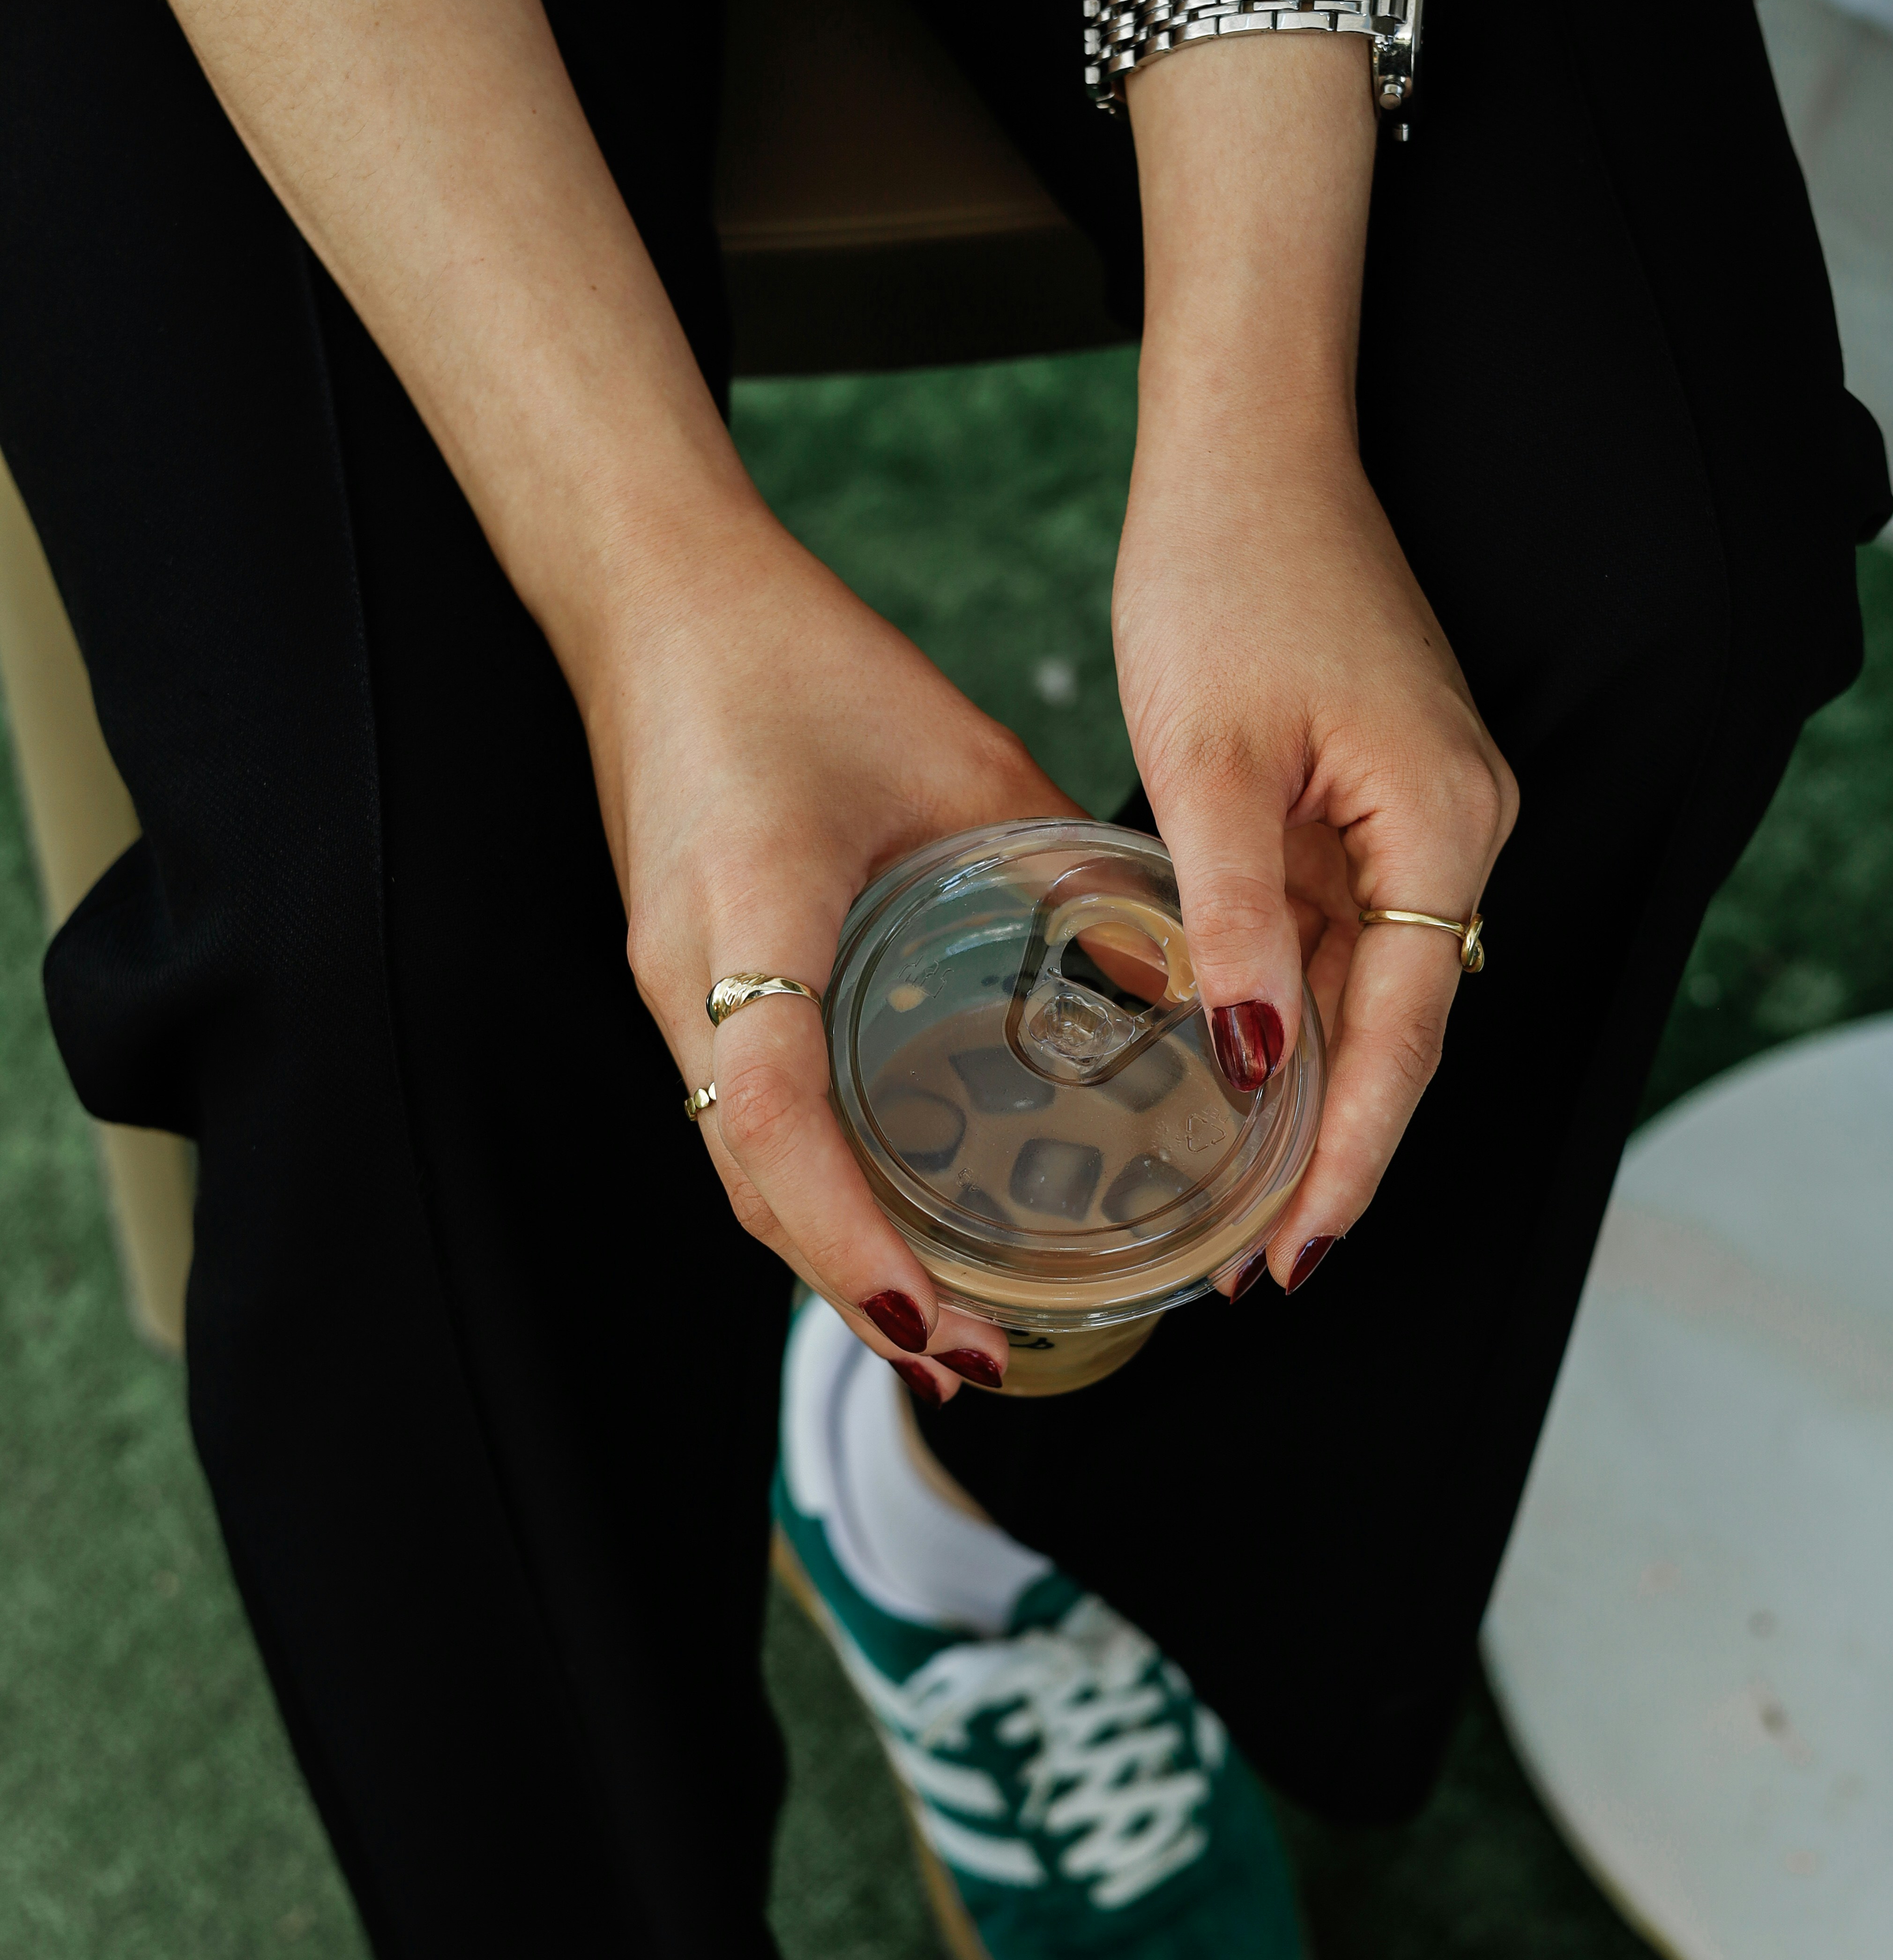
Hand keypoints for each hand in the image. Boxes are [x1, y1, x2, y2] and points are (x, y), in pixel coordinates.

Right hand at [585, 500, 1077, 1397]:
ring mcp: (670, 982)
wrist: (655, 598)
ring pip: (738, 1163)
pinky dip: (808, 1188)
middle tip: (974, 1361)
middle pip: (752, 1178)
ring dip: (829, 1253)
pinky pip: (739, 1115)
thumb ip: (1060, 866)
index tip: (934, 1318)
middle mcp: (687, 972)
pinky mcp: (680, 976)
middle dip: (853, 1283)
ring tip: (937, 1332)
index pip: (778, 1114)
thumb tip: (1170, 967)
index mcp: (749, 907)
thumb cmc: (801, 658)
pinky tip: (880, 1224)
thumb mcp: (960, 753)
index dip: (849, 1231)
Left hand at [1113, 416, 1517, 1288]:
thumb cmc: (1225, 574)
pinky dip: (1288, 998)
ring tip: (1233, 1198)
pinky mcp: (1373, 791)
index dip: (1349, 1156)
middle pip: (1400, 1026)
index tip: (1298, 1252)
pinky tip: (1233, 1069)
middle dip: (1330, 1148)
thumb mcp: (1204, 768)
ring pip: (1368, 985)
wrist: (1245, 447)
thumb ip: (1232, 925)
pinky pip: (1341, 925)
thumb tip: (1251, 1066)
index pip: (1403, 1036)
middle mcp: (1457, 827)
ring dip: (1306, 1084)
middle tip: (1256, 1261)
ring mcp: (1420, 811)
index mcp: (1441, 824)